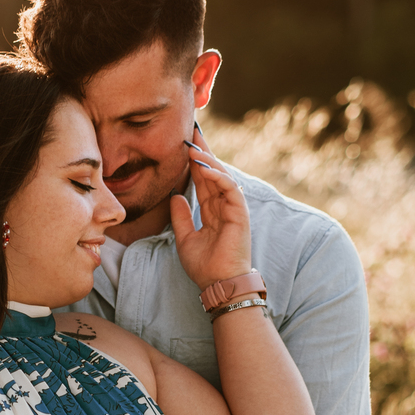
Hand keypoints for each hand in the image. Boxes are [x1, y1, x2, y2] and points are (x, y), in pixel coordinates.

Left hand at [170, 131, 252, 291]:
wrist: (218, 284)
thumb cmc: (204, 266)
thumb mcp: (185, 237)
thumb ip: (180, 216)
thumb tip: (174, 196)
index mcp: (213, 210)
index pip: (204, 179)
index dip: (195, 162)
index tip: (184, 143)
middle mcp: (224, 205)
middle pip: (213, 171)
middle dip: (203, 151)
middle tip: (192, 130)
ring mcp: (233, 208)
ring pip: (222, 176)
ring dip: (208, 160)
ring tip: (193, 147)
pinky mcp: (240, 213)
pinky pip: (230, 188)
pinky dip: (219, 177)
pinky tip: (205, 168)